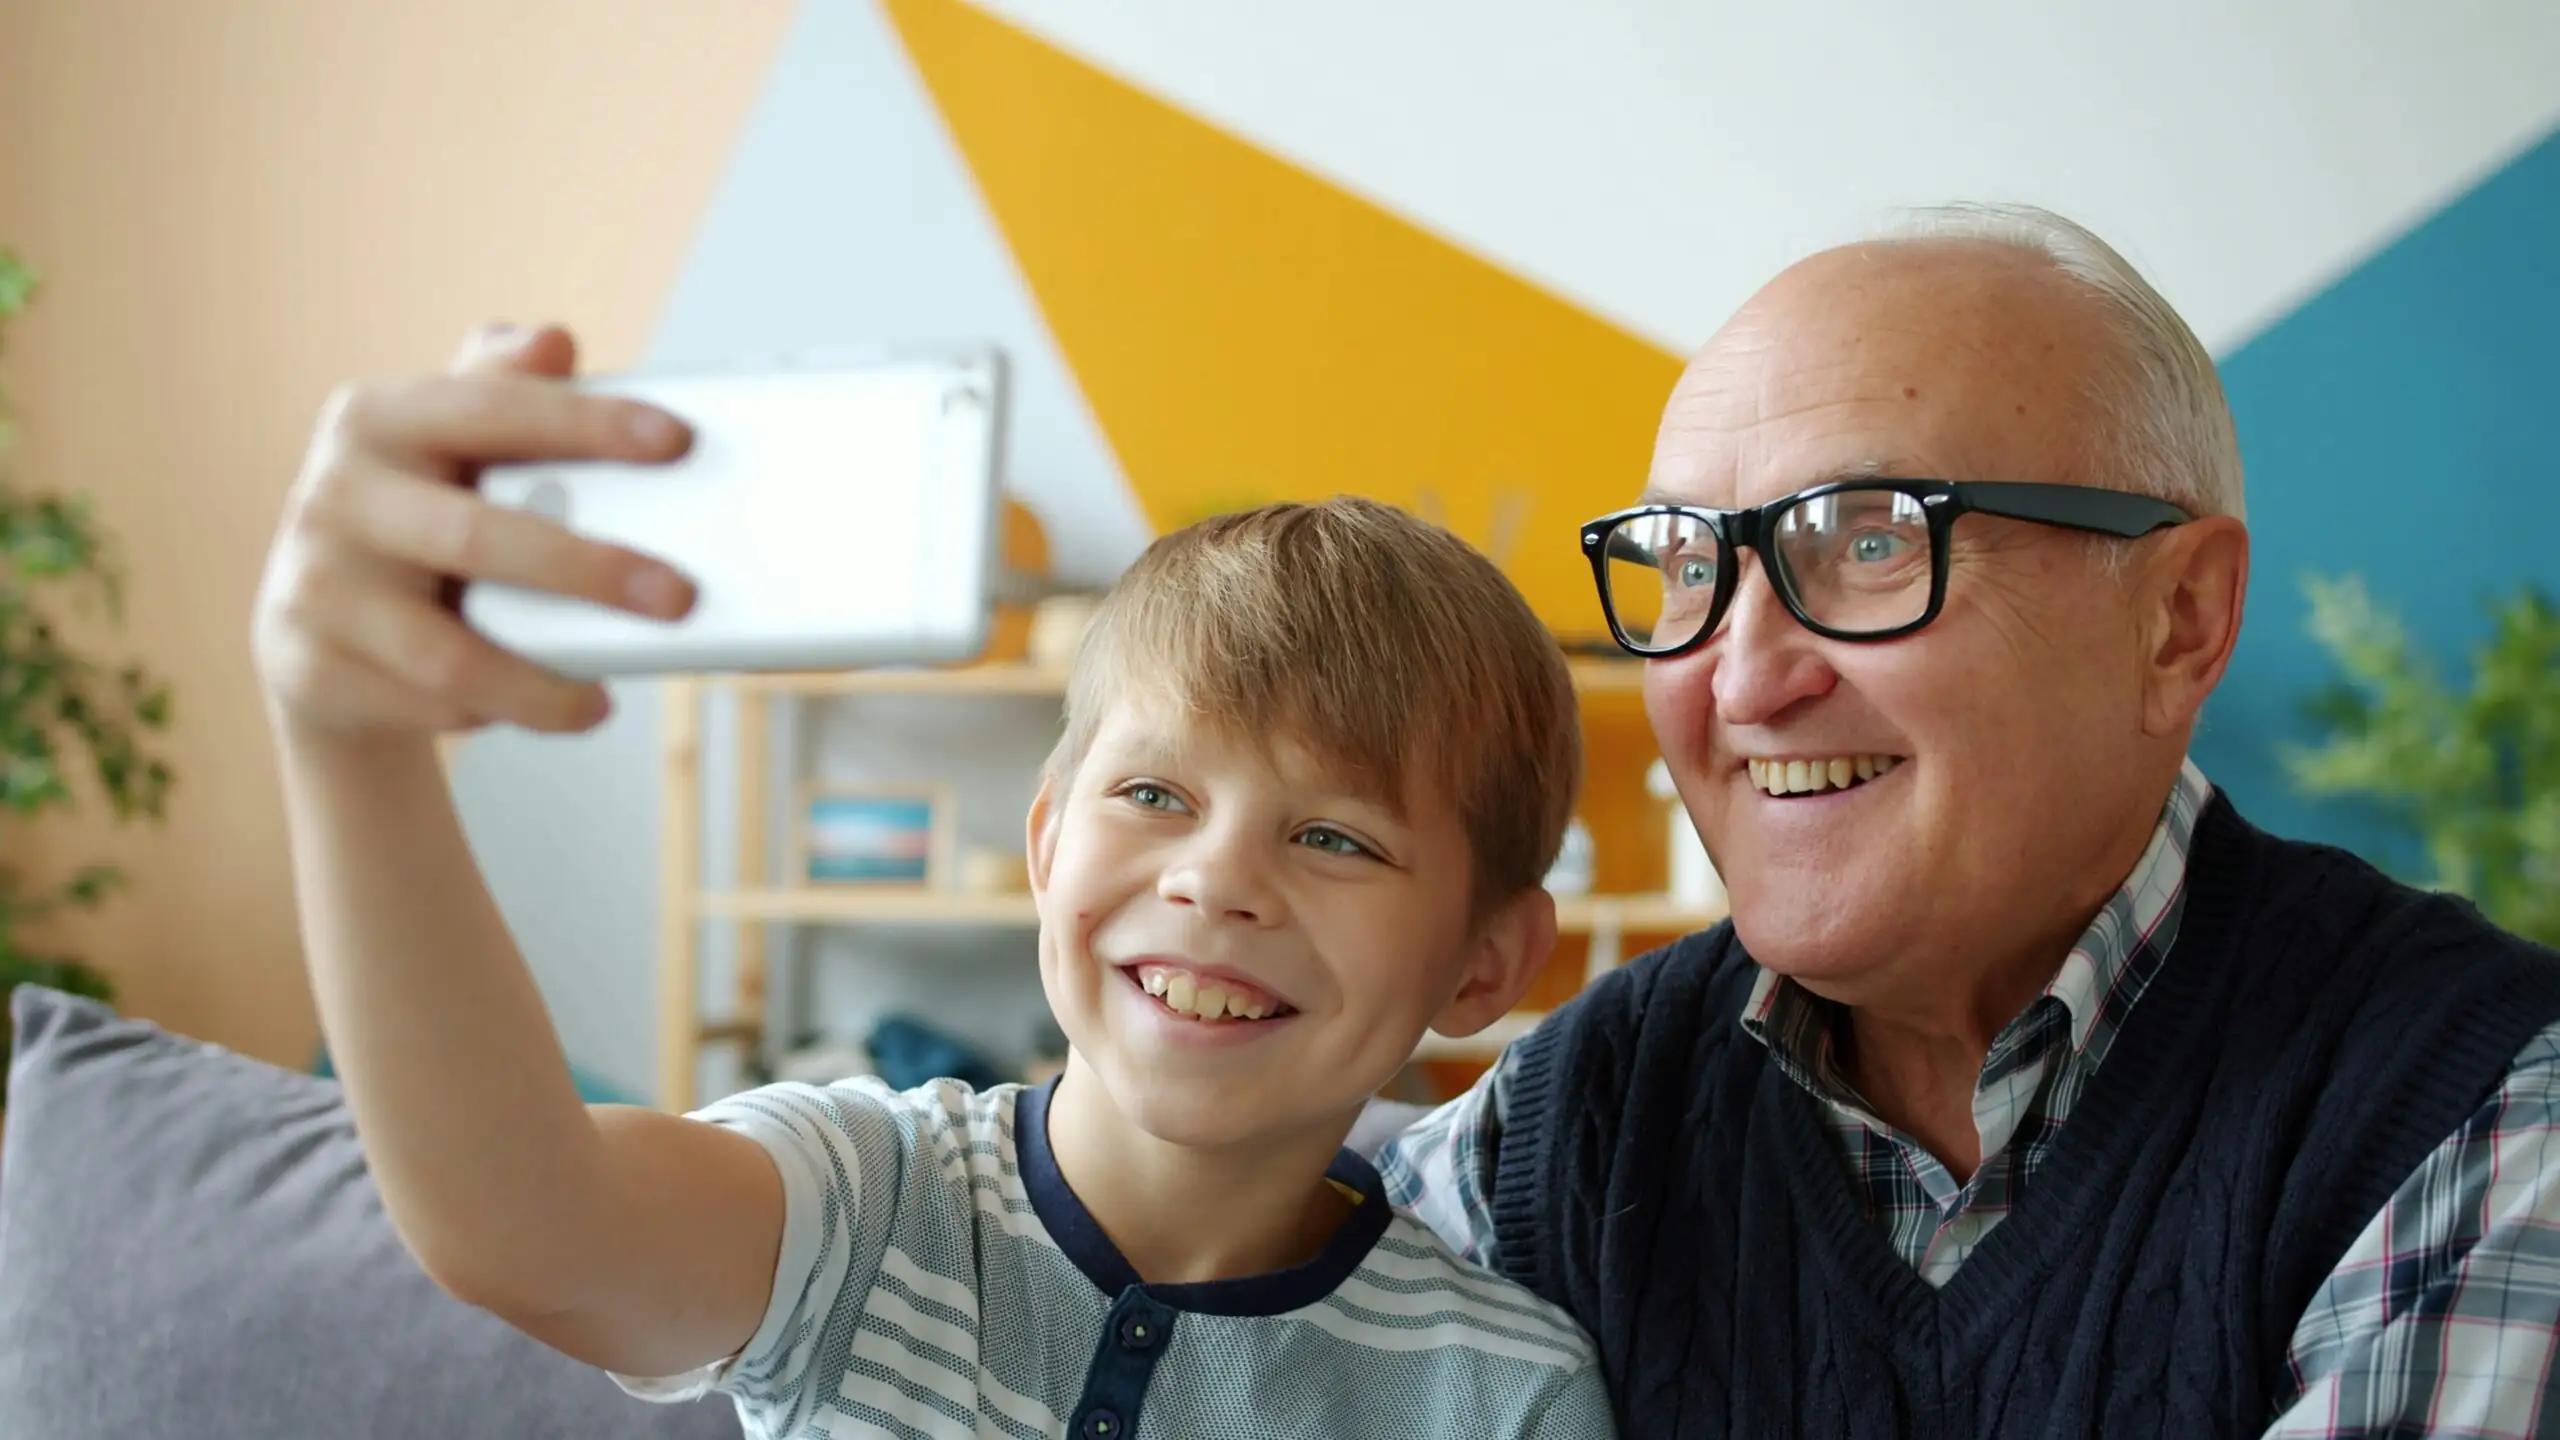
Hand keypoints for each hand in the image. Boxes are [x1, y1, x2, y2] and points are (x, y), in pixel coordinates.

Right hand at [253, 324, 697, 738]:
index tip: (679, 441)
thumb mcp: (454, 447)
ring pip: (448, 653)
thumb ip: (507, 392)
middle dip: (591, 572)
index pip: (495, 410)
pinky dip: (496, 713)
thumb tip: (553, 340)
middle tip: (680, 598)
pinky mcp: (308, 667)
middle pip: (479, 537)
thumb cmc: (424, 517)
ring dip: (541, 687)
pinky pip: (426, 705)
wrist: (318, 627)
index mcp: (378, 417)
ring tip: (604, 703)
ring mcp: (313, 584)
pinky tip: (545, 707)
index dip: (588, 423)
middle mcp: (334, 494)